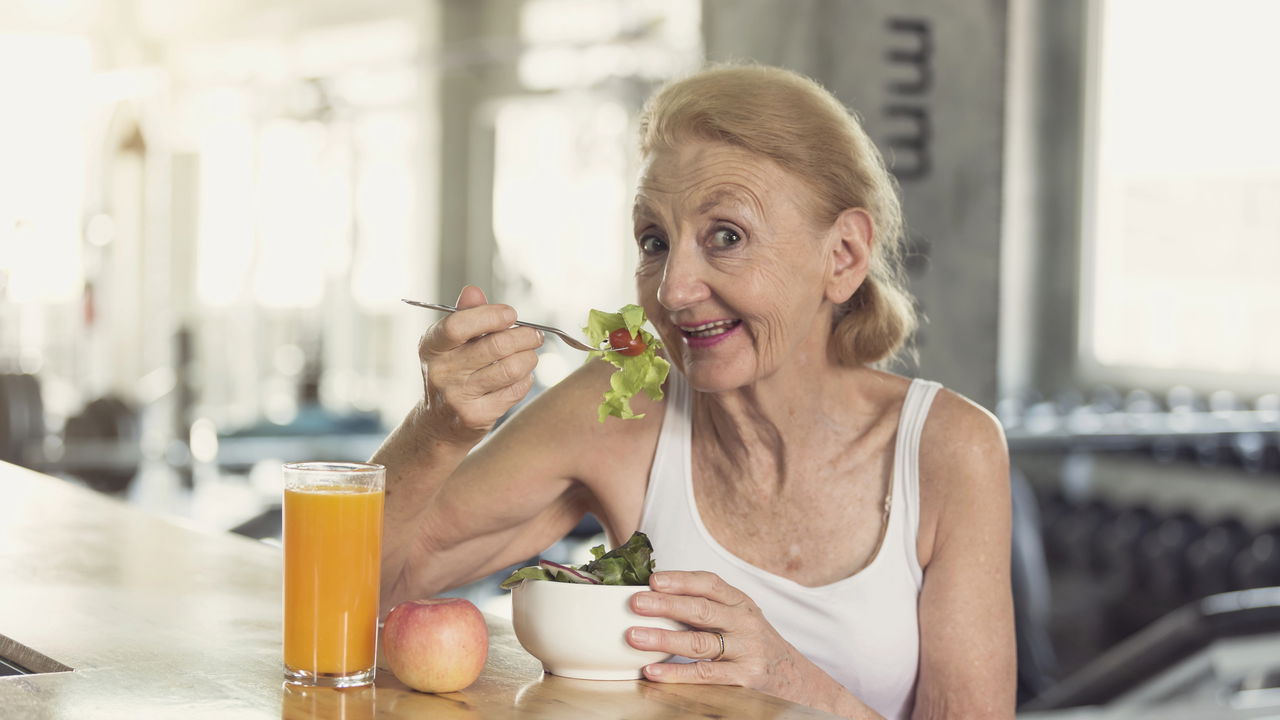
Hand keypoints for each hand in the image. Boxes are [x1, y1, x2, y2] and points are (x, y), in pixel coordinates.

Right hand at [416, 285, 542, 444]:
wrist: (437, 424)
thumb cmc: (451, 373)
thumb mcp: (449, 344)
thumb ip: (464, 316)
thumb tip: (473, 291)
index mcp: (431, 346)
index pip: (459, 325)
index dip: (491, 316)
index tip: (511, 314)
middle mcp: (441, 372)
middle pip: (495, 346)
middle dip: (524, 336)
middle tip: (535, 335)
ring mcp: (457, 396)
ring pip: (510, 369)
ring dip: (529, 358)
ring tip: (530, 354)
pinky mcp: (475, 417)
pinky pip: (514, 391)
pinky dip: (525, 380)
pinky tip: (521, 376)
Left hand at [625, 571, 816, 703]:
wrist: (797, 680)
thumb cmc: (755, 645)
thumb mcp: (740, 619)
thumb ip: (708, 608)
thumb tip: (655, 598)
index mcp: (741, 602)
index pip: (710, 584)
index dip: (681, 580)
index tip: (653, 580)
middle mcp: (745, 622)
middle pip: (701, 610)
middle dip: (666, 605)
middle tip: (635, 603)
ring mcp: (746, 650)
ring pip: (699, 642)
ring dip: (664, 638)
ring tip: (634, 636)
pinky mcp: (744, 678)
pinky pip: (705, 675)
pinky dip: (676, 672)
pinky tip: (653, 671)